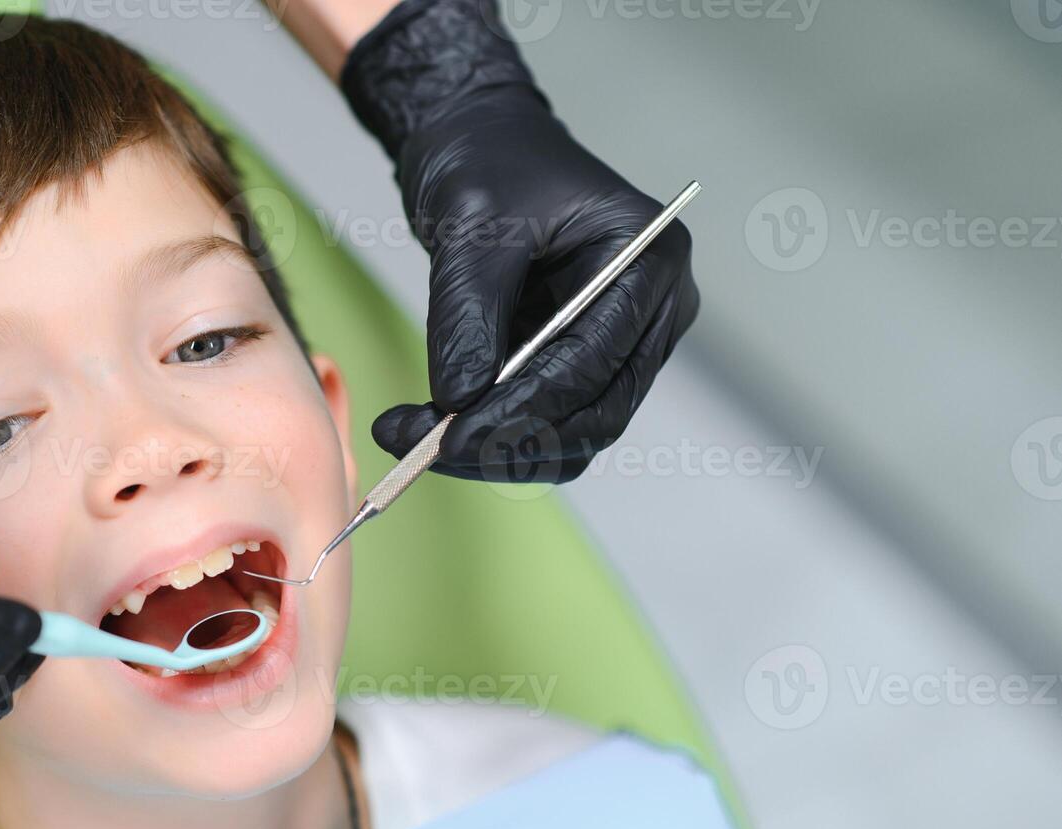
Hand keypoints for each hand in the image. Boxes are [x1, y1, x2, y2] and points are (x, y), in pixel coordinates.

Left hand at [341, 0, 698, 482]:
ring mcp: (623, 340)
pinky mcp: (583, 359)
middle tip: (423, 450)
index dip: (522, 411)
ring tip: (412, 437)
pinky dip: (493, 432)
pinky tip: (431, 425)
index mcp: (650, 261)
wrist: (477, 139)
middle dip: (507, 440)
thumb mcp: (472, 225)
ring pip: (572, 432)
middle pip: (594, 415)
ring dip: (496, 449)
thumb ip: (468, 313)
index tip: (449, 438)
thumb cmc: (489, 158)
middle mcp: (655, 309)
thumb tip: (457, 402)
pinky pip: (547, 419)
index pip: (593, 364)